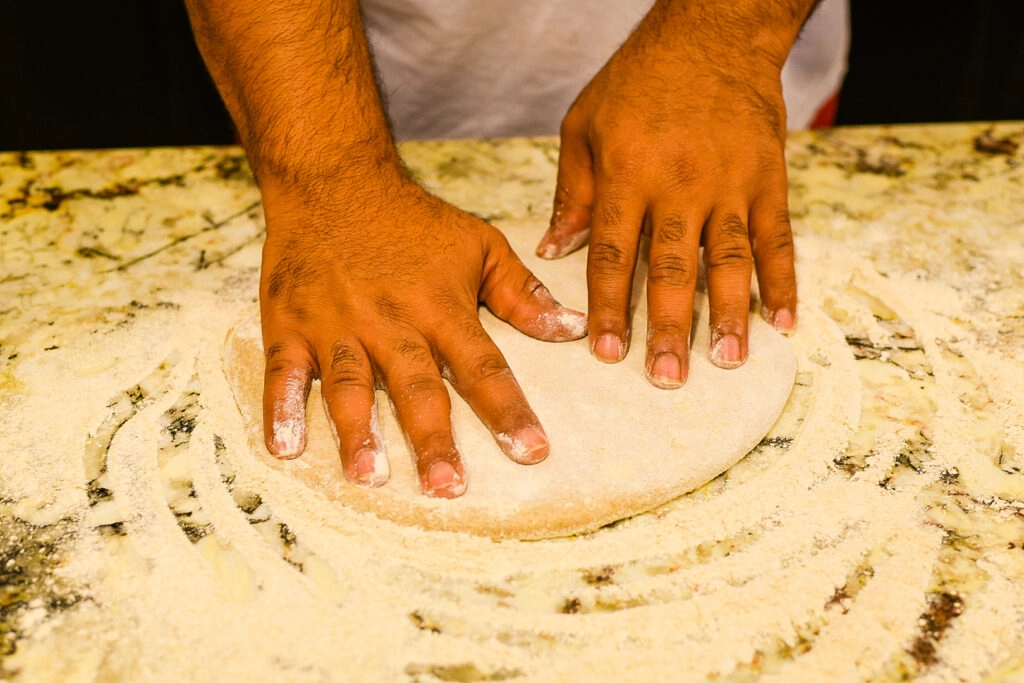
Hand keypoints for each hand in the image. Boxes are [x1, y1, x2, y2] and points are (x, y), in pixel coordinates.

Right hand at [259, 170, 585, 497]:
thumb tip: (573, 328)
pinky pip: (284, 371)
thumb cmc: (412, 220)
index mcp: (440, 308)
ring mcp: (336, 325)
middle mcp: (390, 322)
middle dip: (433, 439)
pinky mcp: (290, 325)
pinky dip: (281, 408)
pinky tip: (285, 449)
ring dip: (358, 432)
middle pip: (416, 388)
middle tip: (448, 487)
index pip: (482, 367)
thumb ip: (522, 293)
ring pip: (350, 386)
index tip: (532, 452)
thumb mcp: (480, 245)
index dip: (508, 410)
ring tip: (368, 477)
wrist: (334, 182)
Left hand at [537, 1, 803, 387]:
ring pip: (729, 261)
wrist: (711, 32)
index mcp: (627, 175)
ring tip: (728, 362)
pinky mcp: (767, 178)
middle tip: (667, 378)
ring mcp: (729, 183)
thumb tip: (554, 251)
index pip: (615, 255)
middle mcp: (679, 184)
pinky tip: (783, 321)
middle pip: (673, 269)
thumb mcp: (583, 126)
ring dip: (729, 315)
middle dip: (669, 328)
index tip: (607, 353)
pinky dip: (782, 281)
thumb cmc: (637, 80)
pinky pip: (778, 238)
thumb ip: (571, 192)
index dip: (611, 307)